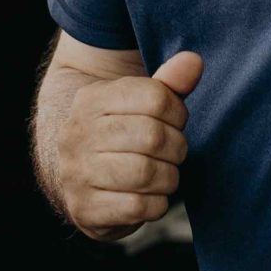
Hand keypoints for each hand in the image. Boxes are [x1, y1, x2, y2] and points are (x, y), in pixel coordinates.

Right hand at [46, 51, 199, 240]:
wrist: (81, 183)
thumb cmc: (122, 138)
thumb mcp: (140, 106)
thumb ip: (168, 84)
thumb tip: (194, 61)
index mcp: (91, 99)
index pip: (154, 97)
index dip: (177, 113)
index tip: (174, 123)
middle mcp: (77, 134)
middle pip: (152, 136)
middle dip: (176, 148)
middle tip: (173, 153)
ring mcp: (76, 173)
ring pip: (145, 173)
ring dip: (168, 178)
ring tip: (164, 174)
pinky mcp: (84, 209)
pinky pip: (138, 207)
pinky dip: (156, 204)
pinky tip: (150, 197)